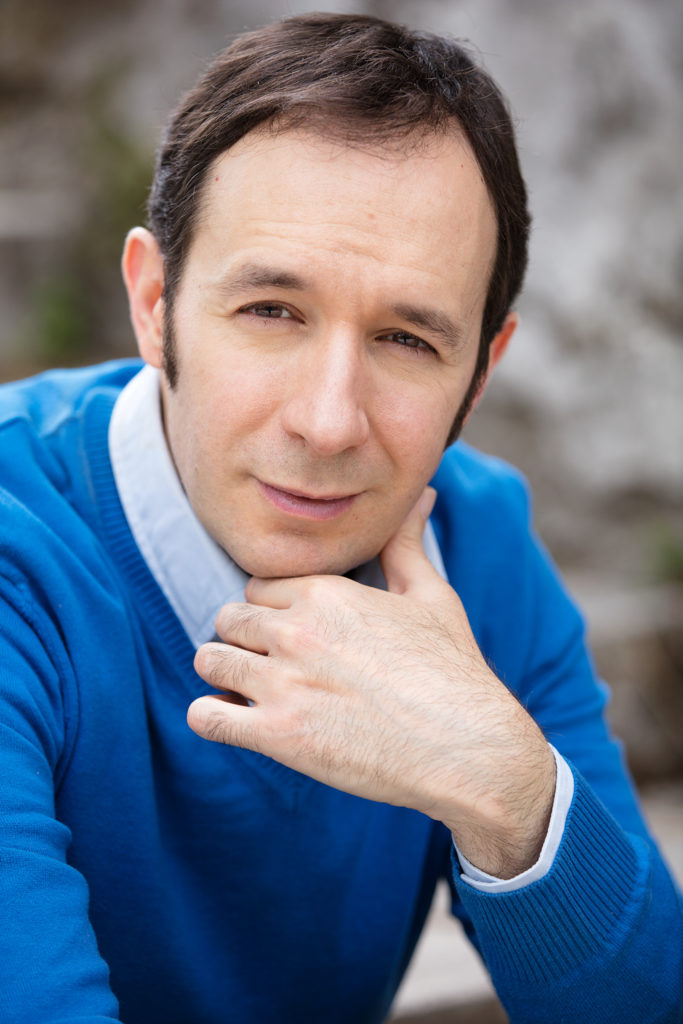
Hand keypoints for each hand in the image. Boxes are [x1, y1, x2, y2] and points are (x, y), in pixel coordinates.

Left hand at [189, 488, 555, 876]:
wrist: (470, 748)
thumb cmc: (454, 671)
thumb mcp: (432, 596)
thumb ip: (407, 542)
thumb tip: (423, 494)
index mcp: (326, 593)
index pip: (258, 586)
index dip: (269, 609)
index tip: (287, 631)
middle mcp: (296, 631)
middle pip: (229, 618)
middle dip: (243, 639)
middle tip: (268, 663)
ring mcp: (283, 683)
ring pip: (210, 659)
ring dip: (223, 674)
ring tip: (248, 690)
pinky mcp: (277, 736)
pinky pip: (205, 717)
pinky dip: (210, 718)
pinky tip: (235, 721)